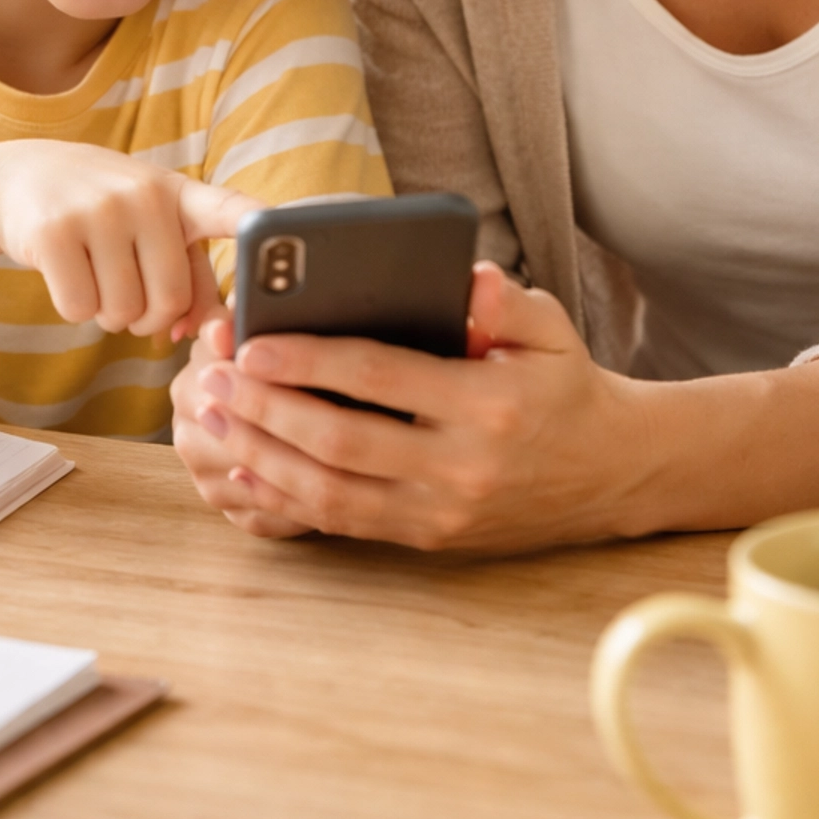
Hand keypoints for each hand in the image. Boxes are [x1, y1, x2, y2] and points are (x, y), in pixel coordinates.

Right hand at [0, 143, 258, 341]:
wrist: (17, 178)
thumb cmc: (102, 212)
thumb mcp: (150, 225)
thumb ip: (190, 276)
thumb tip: (205, 332)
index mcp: (178, 195)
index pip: (228, 209)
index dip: (260, 226)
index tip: (294, 230)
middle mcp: (144, 195)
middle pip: (169, 299)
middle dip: (149, 317)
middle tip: (131, 296)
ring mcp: (98, 210)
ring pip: (123, 312)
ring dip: (110, 315)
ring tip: (98, 277)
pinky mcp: (54, 232)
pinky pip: (80, 308)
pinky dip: (75, 309)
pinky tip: (67, 274)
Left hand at [175, 263, 629, 553]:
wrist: (608, 472)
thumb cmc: (564, 384)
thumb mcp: (551, 328)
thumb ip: (505, 300)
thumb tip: (465, 280)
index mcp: (488, 403)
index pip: (382, 378)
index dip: (311, 361)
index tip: (253, 342)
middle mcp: (461, 466)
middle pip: (342, 441)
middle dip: (267, 410)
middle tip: (210, 379)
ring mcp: (441, 511)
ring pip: (331, 492)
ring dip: (261, 455)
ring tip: (210, 416)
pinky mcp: (427, 538)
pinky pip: (342, 522)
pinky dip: (285, 498)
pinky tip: (245, 466)